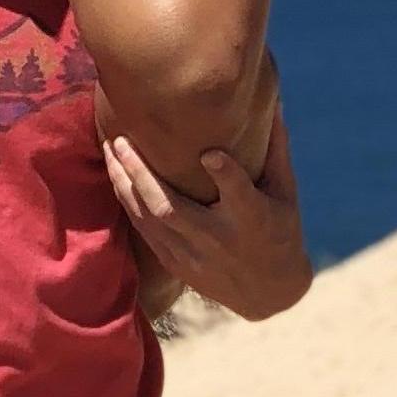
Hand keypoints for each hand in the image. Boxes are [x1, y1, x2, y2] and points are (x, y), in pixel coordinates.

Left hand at [105, 110, 312, 321]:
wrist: (269, 293)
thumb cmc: (281, 231)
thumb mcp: (286, 193)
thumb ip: (276, 150)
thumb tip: (273, 103)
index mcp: (253, 218)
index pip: (239, 194)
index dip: (225, 174)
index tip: (210, 152)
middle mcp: (219, 239)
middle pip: (173, 208)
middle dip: (143, 174)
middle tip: (122, 140)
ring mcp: (195, 256)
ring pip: (150, 220)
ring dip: (126, 184)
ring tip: (110, 150)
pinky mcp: (178, 266)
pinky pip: (145, 233)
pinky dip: (129, 204)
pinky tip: (117, 178)